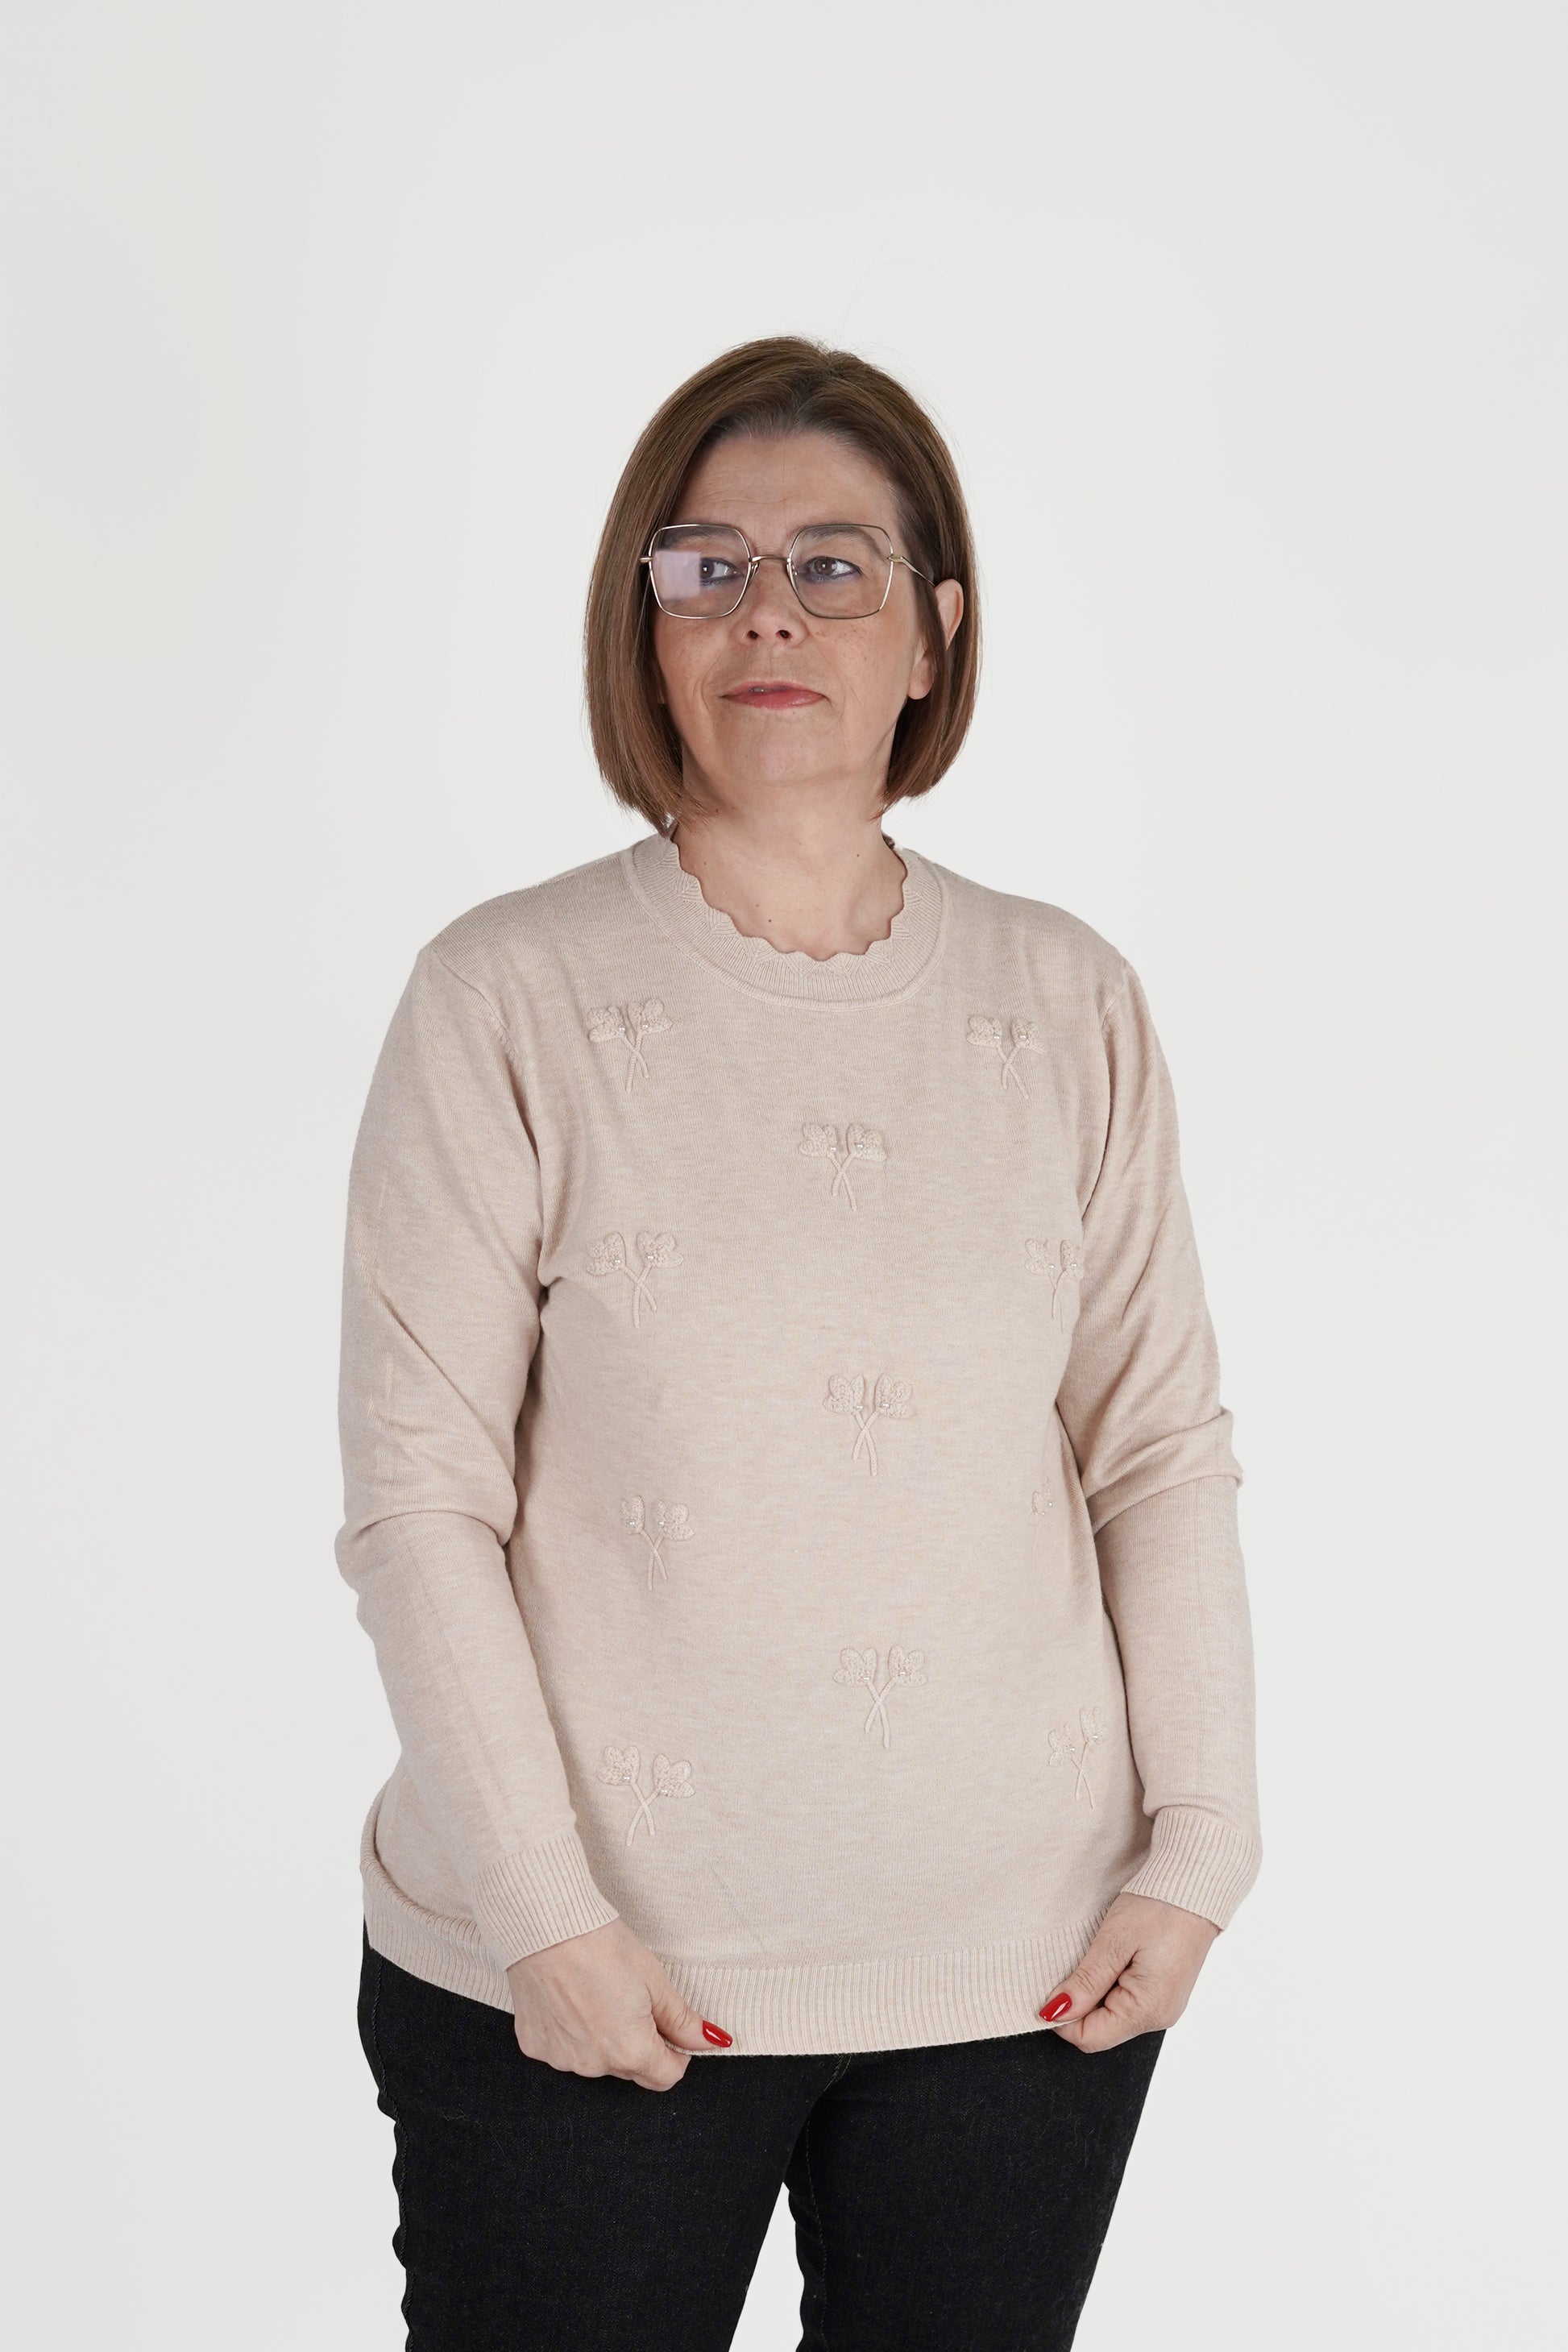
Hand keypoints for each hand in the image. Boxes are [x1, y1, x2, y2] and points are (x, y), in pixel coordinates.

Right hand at [505, 1916, 731, 2089]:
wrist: (545, 1926)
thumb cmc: (602, 1946)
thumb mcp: (654, 1979)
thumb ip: (683, 2020)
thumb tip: (711, 2041)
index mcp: (631, 2052)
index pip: (667, 2076)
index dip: (676, 2053)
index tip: (669, 2027)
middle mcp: (594, 2066)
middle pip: (631, 2068)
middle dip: (639, 2043)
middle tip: (630, 1998)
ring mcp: (561, 2059)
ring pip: (595, 2059)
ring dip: (602, 2038)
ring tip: (595, 1992)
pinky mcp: (534, 2046)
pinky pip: (564, 2049)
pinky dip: (570, 2031)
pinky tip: (567, 1997)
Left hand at [1038, 1891, 1217, 2052]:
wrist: (1196, 1885)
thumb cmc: (1158, 1908)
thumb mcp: (1113, 1942)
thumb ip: (1085, 1983)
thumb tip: (1054, 2013)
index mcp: (1147, 2010)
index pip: (1090, 2038)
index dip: (1062, 2018)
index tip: (1048, 1988)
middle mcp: (1160, 2017)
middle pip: (1101, 2029)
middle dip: (1079, 2003)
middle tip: (1075, 1963)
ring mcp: (1165, 2006)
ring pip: (1113, 2015)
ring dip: (1095, 1992)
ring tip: (1098, 1956)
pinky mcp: (1165, 1993)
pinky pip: (1128, 2002)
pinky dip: (1111, 1985)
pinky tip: (1113, 1958)